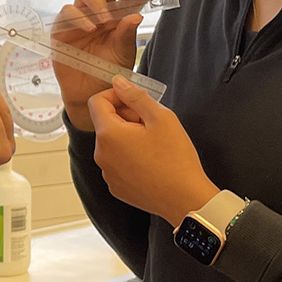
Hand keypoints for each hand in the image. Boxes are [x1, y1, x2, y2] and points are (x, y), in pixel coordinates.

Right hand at [53, 0, 150, 132]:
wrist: (89, 93)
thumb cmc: (108, 71)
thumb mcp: (123, 54)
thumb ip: (127, 35)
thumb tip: (135, 16)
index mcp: (118, 14)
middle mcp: (99, 10)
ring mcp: (80, 16)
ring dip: (97, 0)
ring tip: (106, 18)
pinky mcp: (62, 27)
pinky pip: (67, 12)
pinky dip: (79, 17)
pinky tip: (90, 28)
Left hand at [88, 77, 216, 228]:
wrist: (185, 199)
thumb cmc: (176, 159)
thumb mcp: (161, 117)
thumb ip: (136, 96)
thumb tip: (118, 83)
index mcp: (108, 134)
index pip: (96, 102)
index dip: (115, 95)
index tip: (134, 99)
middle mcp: (101, 154)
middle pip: (105, 123)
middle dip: (125, 116)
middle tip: (151, 122)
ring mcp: (107, 173)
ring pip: (112, 144)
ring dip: (128, 137)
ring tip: (154, 143)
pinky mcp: (116, 187)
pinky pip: (117, 163)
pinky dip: (129, 156)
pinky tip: (151, 161)